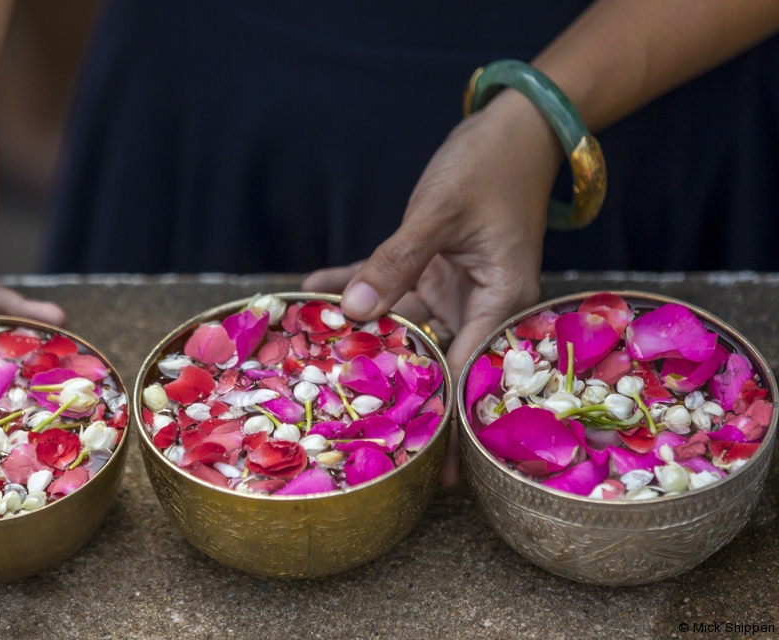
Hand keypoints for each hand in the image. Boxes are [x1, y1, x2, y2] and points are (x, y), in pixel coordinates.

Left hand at [304, 91, 562, 484]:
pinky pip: (386, 284)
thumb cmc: (490, 166)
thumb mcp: (440, 213)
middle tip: (356, 428)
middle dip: (397, 388)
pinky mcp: (430, 267)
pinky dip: (353, 285)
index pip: (469, 372)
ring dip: (362, 335)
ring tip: (313, 362)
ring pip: (402, 325)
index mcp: (501, 301)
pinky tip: (313, 291)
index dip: (447, 420)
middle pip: (435, 359)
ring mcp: (451, 288)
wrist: (512, 127)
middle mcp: (478, 304)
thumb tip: (354, 313)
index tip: (430, 466)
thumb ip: (395, 262)